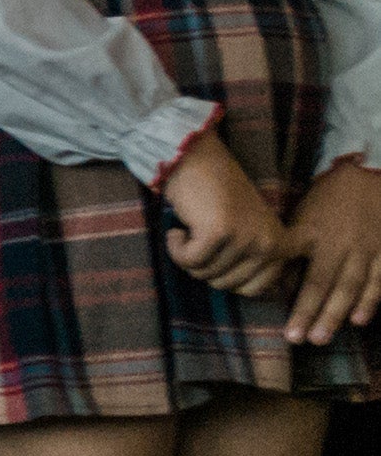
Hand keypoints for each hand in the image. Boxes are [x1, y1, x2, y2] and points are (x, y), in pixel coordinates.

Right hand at [161, 131, 299, 297]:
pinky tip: (178, 228)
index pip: (254, 290)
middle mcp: (267, 243)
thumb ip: (260, 259)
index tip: (219, 255)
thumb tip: (265, 294)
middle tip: (200, 238)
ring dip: (186, 254)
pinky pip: (187, 260)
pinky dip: (175, 247)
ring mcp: (245, 238)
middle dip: (203, 267)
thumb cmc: (219, 195)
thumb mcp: (251, 229)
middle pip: (224, 284)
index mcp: (279, 245)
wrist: (198, 160)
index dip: (227, 279)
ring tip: (190, 228)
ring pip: (203, 273)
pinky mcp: (218, 233)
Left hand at [290, 163, 380, 344]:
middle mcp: (345, 247)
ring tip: (329, 335)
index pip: (311, 281)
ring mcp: (369, 249)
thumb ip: (292, 250)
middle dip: (321, 317)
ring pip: (357, 287)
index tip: (291, 333)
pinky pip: (380, 278)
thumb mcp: (301, 218)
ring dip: (344, 314)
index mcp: (319, 239)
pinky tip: (362, 319)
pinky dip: (372, 300)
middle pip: (334, 288)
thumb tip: (277, 282)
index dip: (302, 308)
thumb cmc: (325, 198)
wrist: (365, 173)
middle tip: (309, 341)